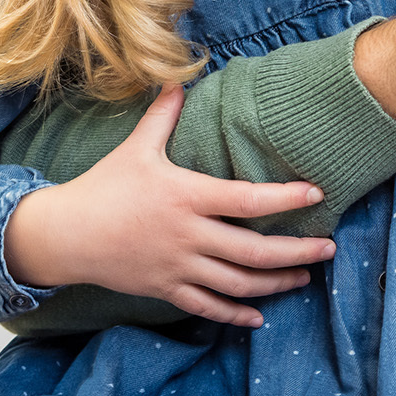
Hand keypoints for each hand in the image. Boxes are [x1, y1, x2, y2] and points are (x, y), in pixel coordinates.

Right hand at [1, 85, 337, 326]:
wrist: (66, 235)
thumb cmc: (105, 186)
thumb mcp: (137, 147)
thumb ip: (164, 115)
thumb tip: (178, 78)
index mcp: (188, 196)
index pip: (248, 199)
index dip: (286, 198)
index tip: (316, 194)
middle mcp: (189, 235)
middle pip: (254, 251)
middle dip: (298, 251)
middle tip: (329, 248)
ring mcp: (179, 266)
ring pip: (238, 283)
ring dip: (277, 282)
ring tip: (305, 277)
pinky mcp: (166, 289)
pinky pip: (208, 307)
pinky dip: (236, 314)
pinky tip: (258, 317)